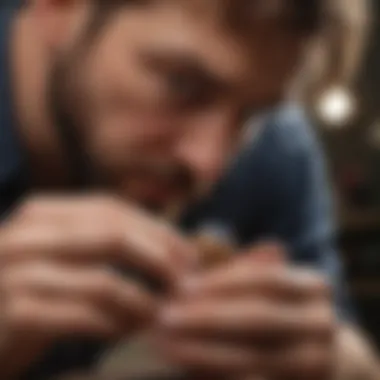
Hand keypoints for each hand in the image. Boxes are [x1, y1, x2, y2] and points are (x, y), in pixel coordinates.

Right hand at [0, 195, 194, 376]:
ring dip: (143, 301)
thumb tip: (175, 247)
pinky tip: (128, 331)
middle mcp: (27, 235)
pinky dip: (116, 326)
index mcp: (43, 213)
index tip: (189, 256)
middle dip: (160, 261)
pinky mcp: (14, 314)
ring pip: (103, 281)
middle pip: (114, 237)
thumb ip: (106, 241)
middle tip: (187, 285)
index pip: (113, 210)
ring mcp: (15, 273)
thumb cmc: (34, 290)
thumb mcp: (65, 255)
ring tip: (162, 314)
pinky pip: (84, 318)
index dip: (158, 231)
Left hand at [156, 244, 335, 379]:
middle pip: (259, 317)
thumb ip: (239, 271)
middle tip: (165, 317)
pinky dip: (219, 376)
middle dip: (208, 318)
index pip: (265, 279)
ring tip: (166, 345)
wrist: (313, 354)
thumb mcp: (262, 284)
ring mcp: (320, 361)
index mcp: (315, 287)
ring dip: (205, 352)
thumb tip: (197, 256)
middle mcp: (323, 323)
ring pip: (255, 357)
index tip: (181, 287)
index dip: (221, 283)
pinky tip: (188, 368)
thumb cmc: (274, 309)